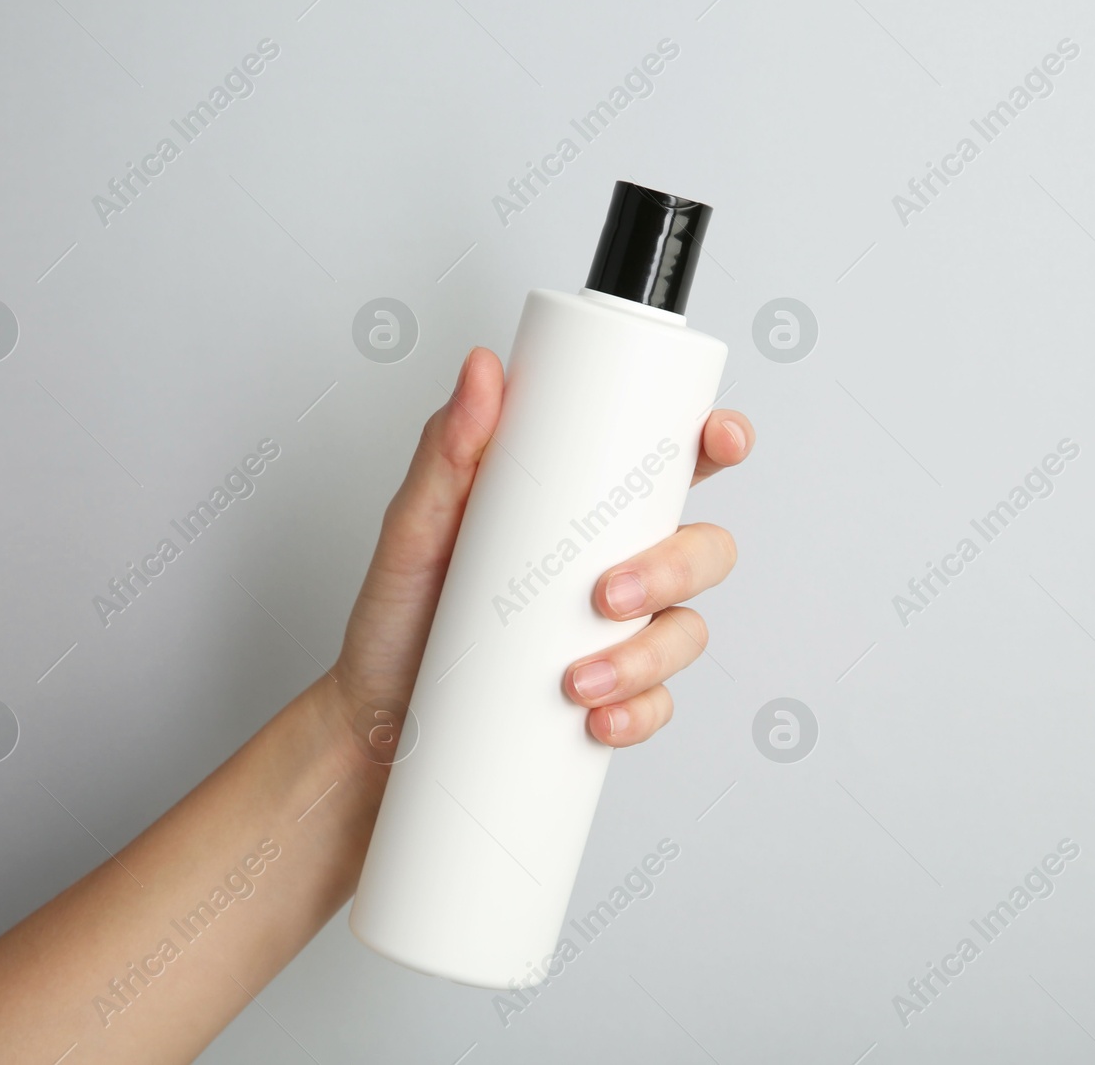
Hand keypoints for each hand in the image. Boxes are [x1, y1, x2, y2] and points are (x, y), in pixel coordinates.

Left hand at [323, 346, 751, 758]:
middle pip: (703, 550)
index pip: (673, 464)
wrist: (376, 722)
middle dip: (676, 569)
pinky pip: (659, 706)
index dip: (718, 442)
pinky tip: (600, 718)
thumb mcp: (415, 528)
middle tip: (607, 593)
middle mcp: (616, 566)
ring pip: (687, 632)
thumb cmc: (401, 617)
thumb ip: (447, 451)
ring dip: (650, 656)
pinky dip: (639, 714)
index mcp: (587, 509)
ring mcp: (620, 636)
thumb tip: (481, 371)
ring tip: (580, 678)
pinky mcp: (611, 700)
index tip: (717, 438)